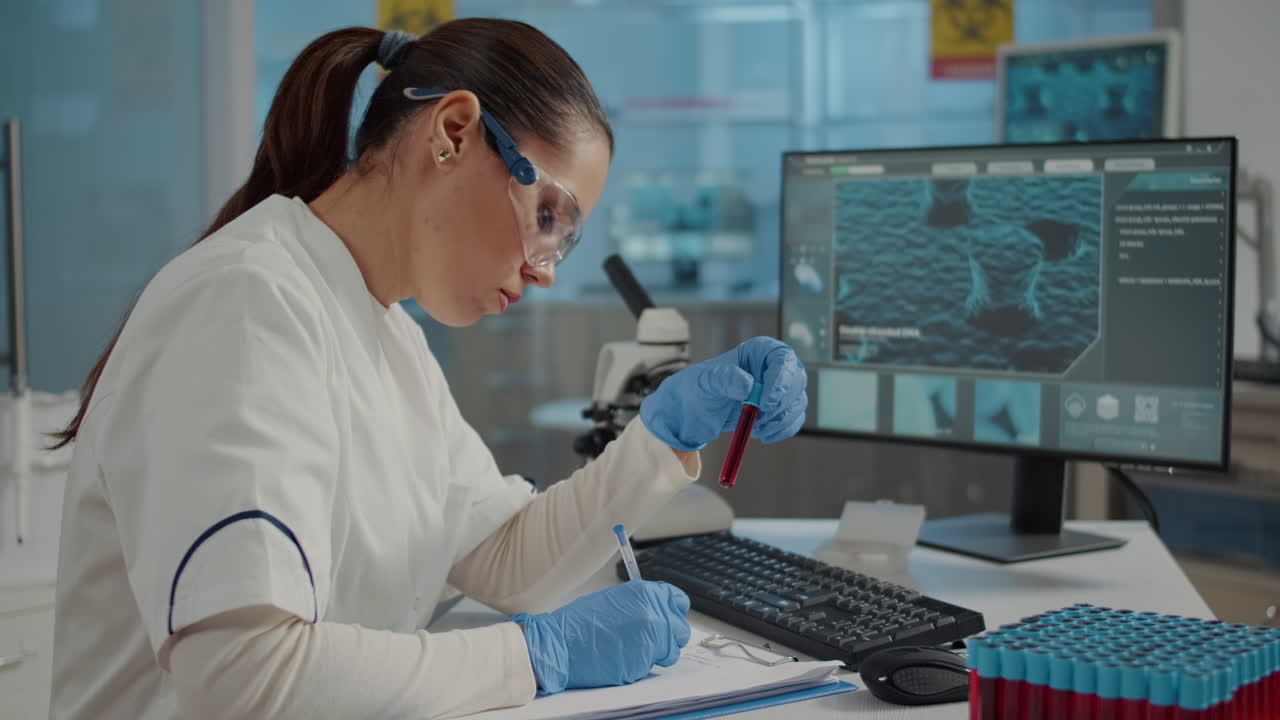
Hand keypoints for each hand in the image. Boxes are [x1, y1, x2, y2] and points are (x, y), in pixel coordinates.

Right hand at [512, 581, 690, 694]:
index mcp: (646, 593)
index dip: (674, 611)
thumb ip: (641, 604)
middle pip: (680, 629)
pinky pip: (653, 666)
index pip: (678, 601)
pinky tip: (622, 658)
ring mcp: (652, 639)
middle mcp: (654, 614)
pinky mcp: (645, 662)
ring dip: (657, 653)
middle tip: (650, 639)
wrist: (560, 644)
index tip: (669, 617)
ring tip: (632, 649)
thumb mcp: (615, 600)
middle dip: (669, 636)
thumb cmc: (578, 624)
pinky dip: (641, 665)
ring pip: (671, 651)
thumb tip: (655, 610)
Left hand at [639, 336, 806, 450]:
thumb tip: (748, 386)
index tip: (764, 401)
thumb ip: (725, 378)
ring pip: (797, 402)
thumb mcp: (705, 381)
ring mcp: (779, 389)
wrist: (692, 413)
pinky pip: (793, 420)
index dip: (780, 379)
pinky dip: (781, 430)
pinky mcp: (779, 409)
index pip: (783, 357)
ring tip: (753, 426)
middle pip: (796, 380)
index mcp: (758, 351)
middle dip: (781, 403)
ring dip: (779, 420)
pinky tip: (760, 434)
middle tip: (759, 417)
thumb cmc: (697, 389)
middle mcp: (773, 367)